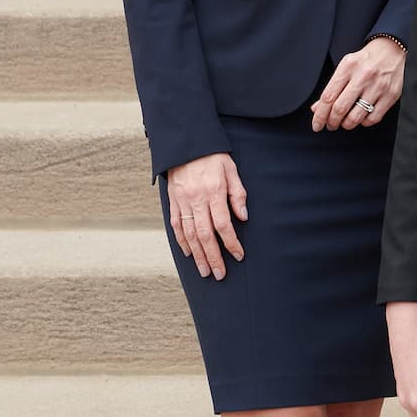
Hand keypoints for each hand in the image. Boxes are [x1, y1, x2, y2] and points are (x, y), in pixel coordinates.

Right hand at [164, 153, 247, 280]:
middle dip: (213, 257)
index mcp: (214, 191)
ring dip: (198, 255)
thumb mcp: (231, 169)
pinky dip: (182, 242)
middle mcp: (196, 199)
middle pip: (205, 235)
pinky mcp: (173, 201)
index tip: (238, 255)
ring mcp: (182, 201)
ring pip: (190, 234)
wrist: (185, 142)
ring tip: (205, 271)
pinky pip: (176, 225)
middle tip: (220, 274)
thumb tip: (243, 217)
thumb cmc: (212, 155)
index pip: (223, 224)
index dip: (231, 243)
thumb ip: (237, 193)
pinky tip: (189, 253)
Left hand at [311, 36, 405, 130]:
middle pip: (340, 109)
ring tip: (344, 123)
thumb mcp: (346, 66)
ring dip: (346, 125)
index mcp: (348, 66)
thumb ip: (332, 87)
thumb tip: (317, 109)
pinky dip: (364, 122)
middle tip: (331, 125)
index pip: (328, 96)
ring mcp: (378, 86)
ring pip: (356, 117)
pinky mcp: (391, 95)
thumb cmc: (366, 60)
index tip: (317, 124)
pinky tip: (361, 118)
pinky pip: (373, 118)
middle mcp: (363, 76)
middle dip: (332, 122)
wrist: (392, 50)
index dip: (320, 115)